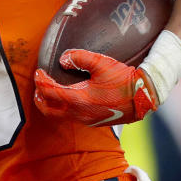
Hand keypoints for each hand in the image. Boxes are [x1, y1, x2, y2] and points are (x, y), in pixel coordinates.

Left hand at [34, 49, 157, 125]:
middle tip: (38, 88)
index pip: (49, 91)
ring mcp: (86, 120)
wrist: (143, 98)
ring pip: (61, 116)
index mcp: (78, 99)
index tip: (38, 72)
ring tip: (51, 94)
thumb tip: (64, 59)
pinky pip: (73, 117)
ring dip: (52, 105)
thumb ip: (79, 58)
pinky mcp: (94, 122)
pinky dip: (65, 108)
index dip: (40, 81)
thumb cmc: (123, 80)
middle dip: (40, 99)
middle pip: (49, 111)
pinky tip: (70, 99)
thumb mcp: (101, 63)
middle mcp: (79, 113)